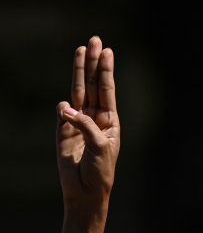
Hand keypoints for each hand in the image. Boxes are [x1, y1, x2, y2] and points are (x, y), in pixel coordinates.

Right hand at [55, 35, 119, 214]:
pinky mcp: (63, 131)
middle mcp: (95, 118)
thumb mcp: (101, 146)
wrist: (86, 192)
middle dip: (93, 63)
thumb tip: (65, 107)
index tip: (107, 50)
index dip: (106, 70)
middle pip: (93, 84)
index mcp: (110, 121)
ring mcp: (78, 122)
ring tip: (80, 50)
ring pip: (78, 92)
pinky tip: (66, 104)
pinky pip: (62, 114)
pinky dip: (64, 108)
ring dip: (79, 72)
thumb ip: (86, 124)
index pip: (107, 90)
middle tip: (94, 40)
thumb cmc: (101, 171)